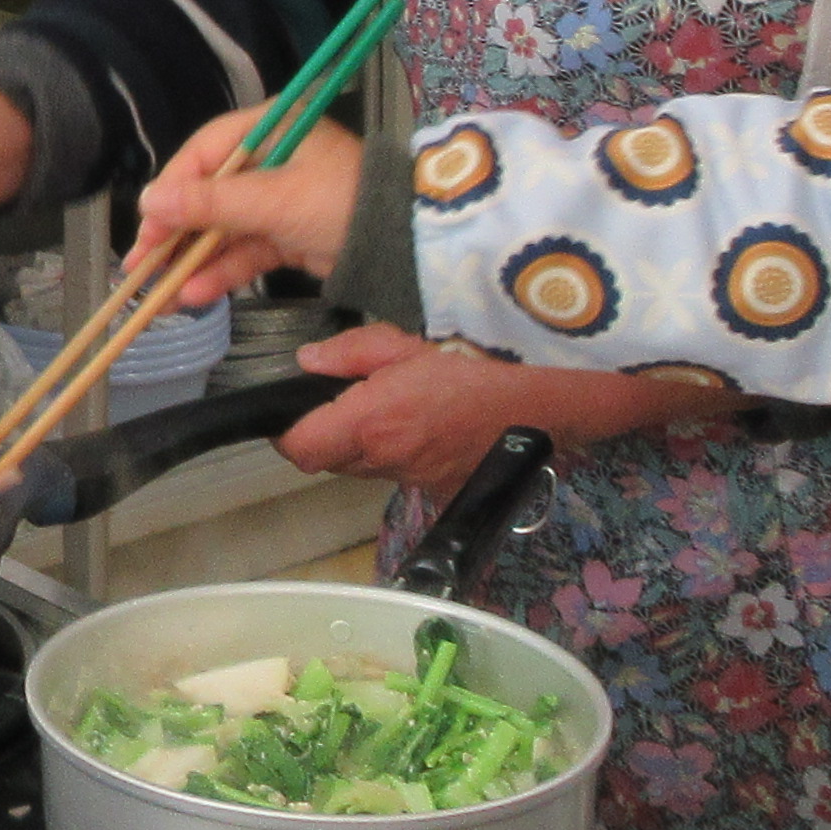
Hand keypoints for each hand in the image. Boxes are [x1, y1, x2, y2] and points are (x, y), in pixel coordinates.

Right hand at [139, 108, 362, 304]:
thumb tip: (146, 200)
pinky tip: (195, 294)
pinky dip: (221, 272)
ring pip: (223, 228)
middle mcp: (270, 158)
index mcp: (269, 128)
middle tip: (141, 265)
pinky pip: (244, 251)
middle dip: (175, 233)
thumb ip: (209, 203)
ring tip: (162, 292)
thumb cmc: (341, 203)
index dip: (171, 190)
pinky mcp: (288, 234)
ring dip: (193, 260)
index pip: (204, 153)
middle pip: (208, 194)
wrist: (405, 245)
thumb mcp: (272, 200)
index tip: (146, 224)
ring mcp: (279, 198)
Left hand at [269, 324, 575, 487]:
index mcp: (373, 421)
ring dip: (363, 445)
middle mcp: (389, 459)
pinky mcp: (440, 489)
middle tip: (341, 400)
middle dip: (325, 434)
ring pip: (364, 469)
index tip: (289, 412)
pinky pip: (402, 475)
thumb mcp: (408, 340)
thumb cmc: (481, 364)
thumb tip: (307, 361)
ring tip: (391, 408)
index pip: (300, 450)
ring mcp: (415, 479)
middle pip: (329, 461)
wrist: (545, 404)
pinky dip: (400, 454)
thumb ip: (351, 352)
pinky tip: (423, 427)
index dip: (285, 433)